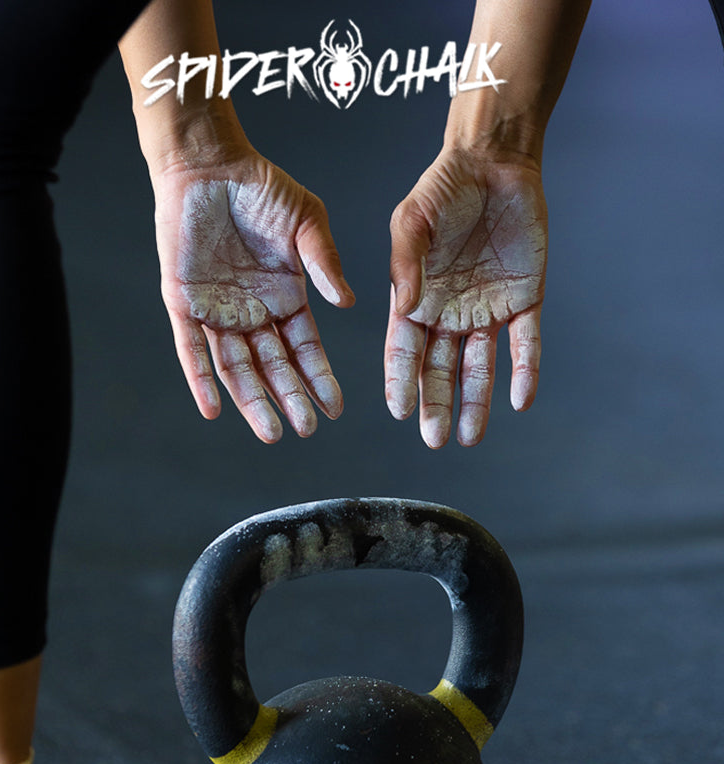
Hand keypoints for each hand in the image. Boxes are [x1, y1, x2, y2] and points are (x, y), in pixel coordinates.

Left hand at [154, 153, 353, 442]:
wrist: (209, 166)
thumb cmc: (262, 188)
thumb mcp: (307, 222)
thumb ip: (325, 261)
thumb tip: (348, 303)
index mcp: (286, 299)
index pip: (306, 350)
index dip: (320, 379)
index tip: (334, 409)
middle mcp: (254, 313)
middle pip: (273, 367)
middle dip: (290, 398)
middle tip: (304, 429)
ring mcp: (218, 312)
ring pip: (236, 367)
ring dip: (252, 400)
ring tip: (270, 431)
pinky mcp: (184, 304)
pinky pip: (191, 349)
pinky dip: (200, 379)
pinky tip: (213, 409)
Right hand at [386, 153, 546, 447]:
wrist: (494, 163)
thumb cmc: (443, 188)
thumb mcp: (410, 221)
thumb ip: (405, 263)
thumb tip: (405, 306)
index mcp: (416, 300)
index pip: (405, 350)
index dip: (401, 381)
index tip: (399, 411)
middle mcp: (449, 313)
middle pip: (441, 370)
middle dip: (437, 405)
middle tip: (434, 439)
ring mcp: (487, 310)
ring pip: (480, 367)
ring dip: (476, 402)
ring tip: (469, 438)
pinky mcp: (524, 301)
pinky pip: (525, 344)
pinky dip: (524, 372)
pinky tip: (520, 400)